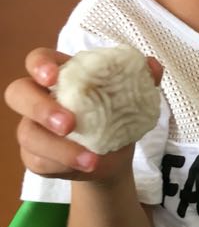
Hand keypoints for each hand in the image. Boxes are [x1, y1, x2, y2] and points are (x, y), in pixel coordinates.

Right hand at [4, 48, 162, 182]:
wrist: (113, 156)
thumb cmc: (116, 115)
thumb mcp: (133, 96)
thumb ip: (142, 78)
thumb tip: (152, 66)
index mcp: (62, 75)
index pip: (38, 59)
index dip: (39, 65)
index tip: (53, 76)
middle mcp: (40, 98)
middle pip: (18, 93)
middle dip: (40, 107)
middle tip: (69, 123)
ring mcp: (34, 128)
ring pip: (27, 134)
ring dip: (58, 148)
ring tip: (91, 159)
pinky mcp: (35, 156)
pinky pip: (37, 161)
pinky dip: (61, 166)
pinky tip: (85, 167)